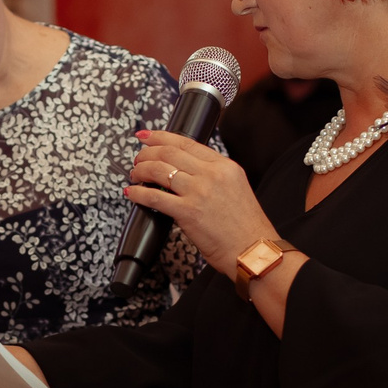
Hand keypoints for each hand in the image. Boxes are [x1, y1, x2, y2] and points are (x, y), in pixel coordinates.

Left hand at [125, 130, 277, 278]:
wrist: (254, 251)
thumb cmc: (246, 227)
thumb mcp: (236, 189)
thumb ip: (214, 177)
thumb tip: (186, 174)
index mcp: (225, 166)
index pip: (187, 143)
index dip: (161, 137)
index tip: (147, 136)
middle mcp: (212, 174)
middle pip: (169, 152)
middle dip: (147, 153)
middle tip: (138, 159)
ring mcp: (199, 192)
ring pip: (158, 170)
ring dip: (140, 171)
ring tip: (135, 176)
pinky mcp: (187, 212)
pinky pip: (154, 197)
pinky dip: (139, 194)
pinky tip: (133, 194)